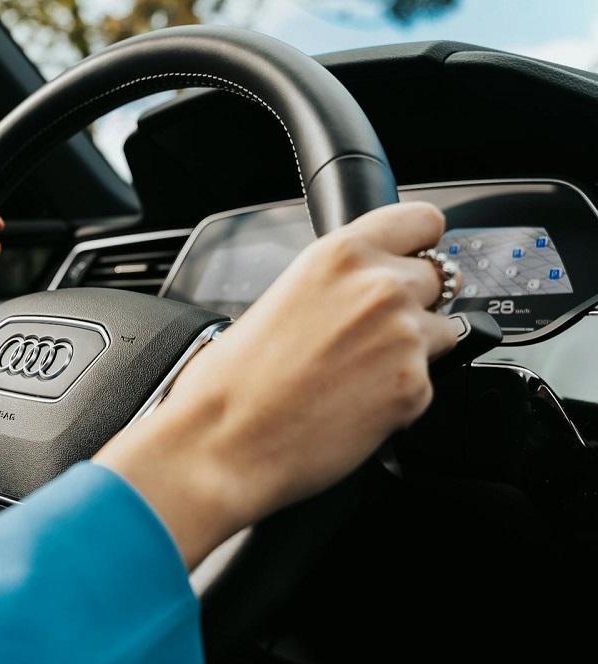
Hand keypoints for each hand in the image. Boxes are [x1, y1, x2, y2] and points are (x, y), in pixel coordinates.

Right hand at [95, 202, 458, 566]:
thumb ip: (338, 281)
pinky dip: (400, 396)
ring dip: (413, 350)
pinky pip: (428, 383)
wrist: (224, 439)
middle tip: (369, 335)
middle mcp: (380, 286)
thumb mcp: (283, 295)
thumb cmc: (234, 379)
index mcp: (341, 254)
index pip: (423, 220)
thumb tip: (371, 286)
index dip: (419, 245)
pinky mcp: (414, 388)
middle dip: (415, 303)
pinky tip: (354, 404)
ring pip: (443, 332)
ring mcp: (404, 337)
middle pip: (440, 279)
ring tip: (358, 374)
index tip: (414, 259)